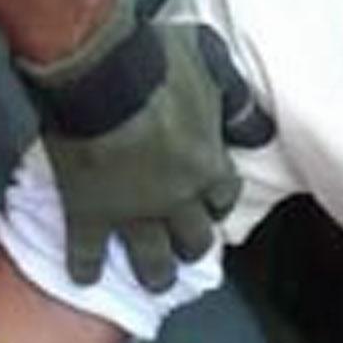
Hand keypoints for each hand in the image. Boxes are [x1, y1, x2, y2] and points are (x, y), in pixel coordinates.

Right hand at [21, 0, 273, 291]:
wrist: (99, 72)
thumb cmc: (157, 61)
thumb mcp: (212, 64)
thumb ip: (236, 100)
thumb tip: (258, 132)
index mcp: (206, 164)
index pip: (223, 196)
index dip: (216, 201)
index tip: (210, 205)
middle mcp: (176, 198)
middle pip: (194, 238)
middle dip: (192, 246)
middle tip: (185, 250)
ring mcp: (132, 212)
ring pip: (152, 260)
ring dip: (154, 273)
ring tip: (154, 281)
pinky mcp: (89, 214)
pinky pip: (88, 252)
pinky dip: (85, 266)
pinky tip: (84, 276)